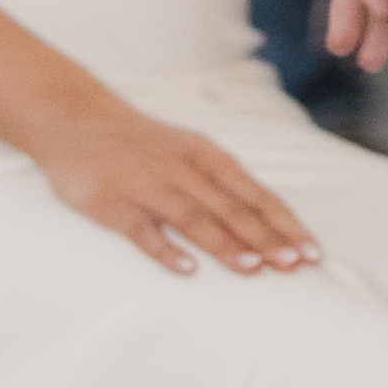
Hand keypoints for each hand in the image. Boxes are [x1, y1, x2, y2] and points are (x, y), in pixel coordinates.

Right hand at [44, 69, 315, 281]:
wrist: (75, 118)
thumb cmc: (141, 143)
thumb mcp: (188, 152)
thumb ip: (221, 184)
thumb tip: (265, 221)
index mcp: (206, 157)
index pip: (256, 195)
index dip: (285, 224)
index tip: (311, 251)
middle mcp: (184, 170)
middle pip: (232, 208)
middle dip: (266, 238)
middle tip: (295, 264)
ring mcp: (149, 186)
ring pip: (194, 217)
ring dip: (226, 243)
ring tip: (253, 268)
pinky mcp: (114, 204)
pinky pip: (143, 231)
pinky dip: (166, 250)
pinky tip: (186, 270)